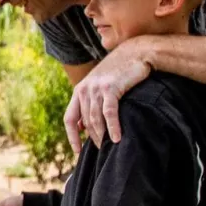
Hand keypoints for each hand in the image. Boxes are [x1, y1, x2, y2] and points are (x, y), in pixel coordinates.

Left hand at [64, 39, 152, 153]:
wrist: (135, 52)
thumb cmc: (120, 72)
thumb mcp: (100, 87)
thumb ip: (90, 104)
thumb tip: (82, 127)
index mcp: (79, 91)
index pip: (69, 119)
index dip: (71, 137)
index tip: (77, 152)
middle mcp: (84, 90)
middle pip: (85, 122)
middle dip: (92, 139)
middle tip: (101, 151)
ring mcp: (97, 88)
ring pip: (95, 119)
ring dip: (102, 136)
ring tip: (109, 148)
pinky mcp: (111, 88)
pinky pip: (109, 113)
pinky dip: (112, 127)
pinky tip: (117, 138)